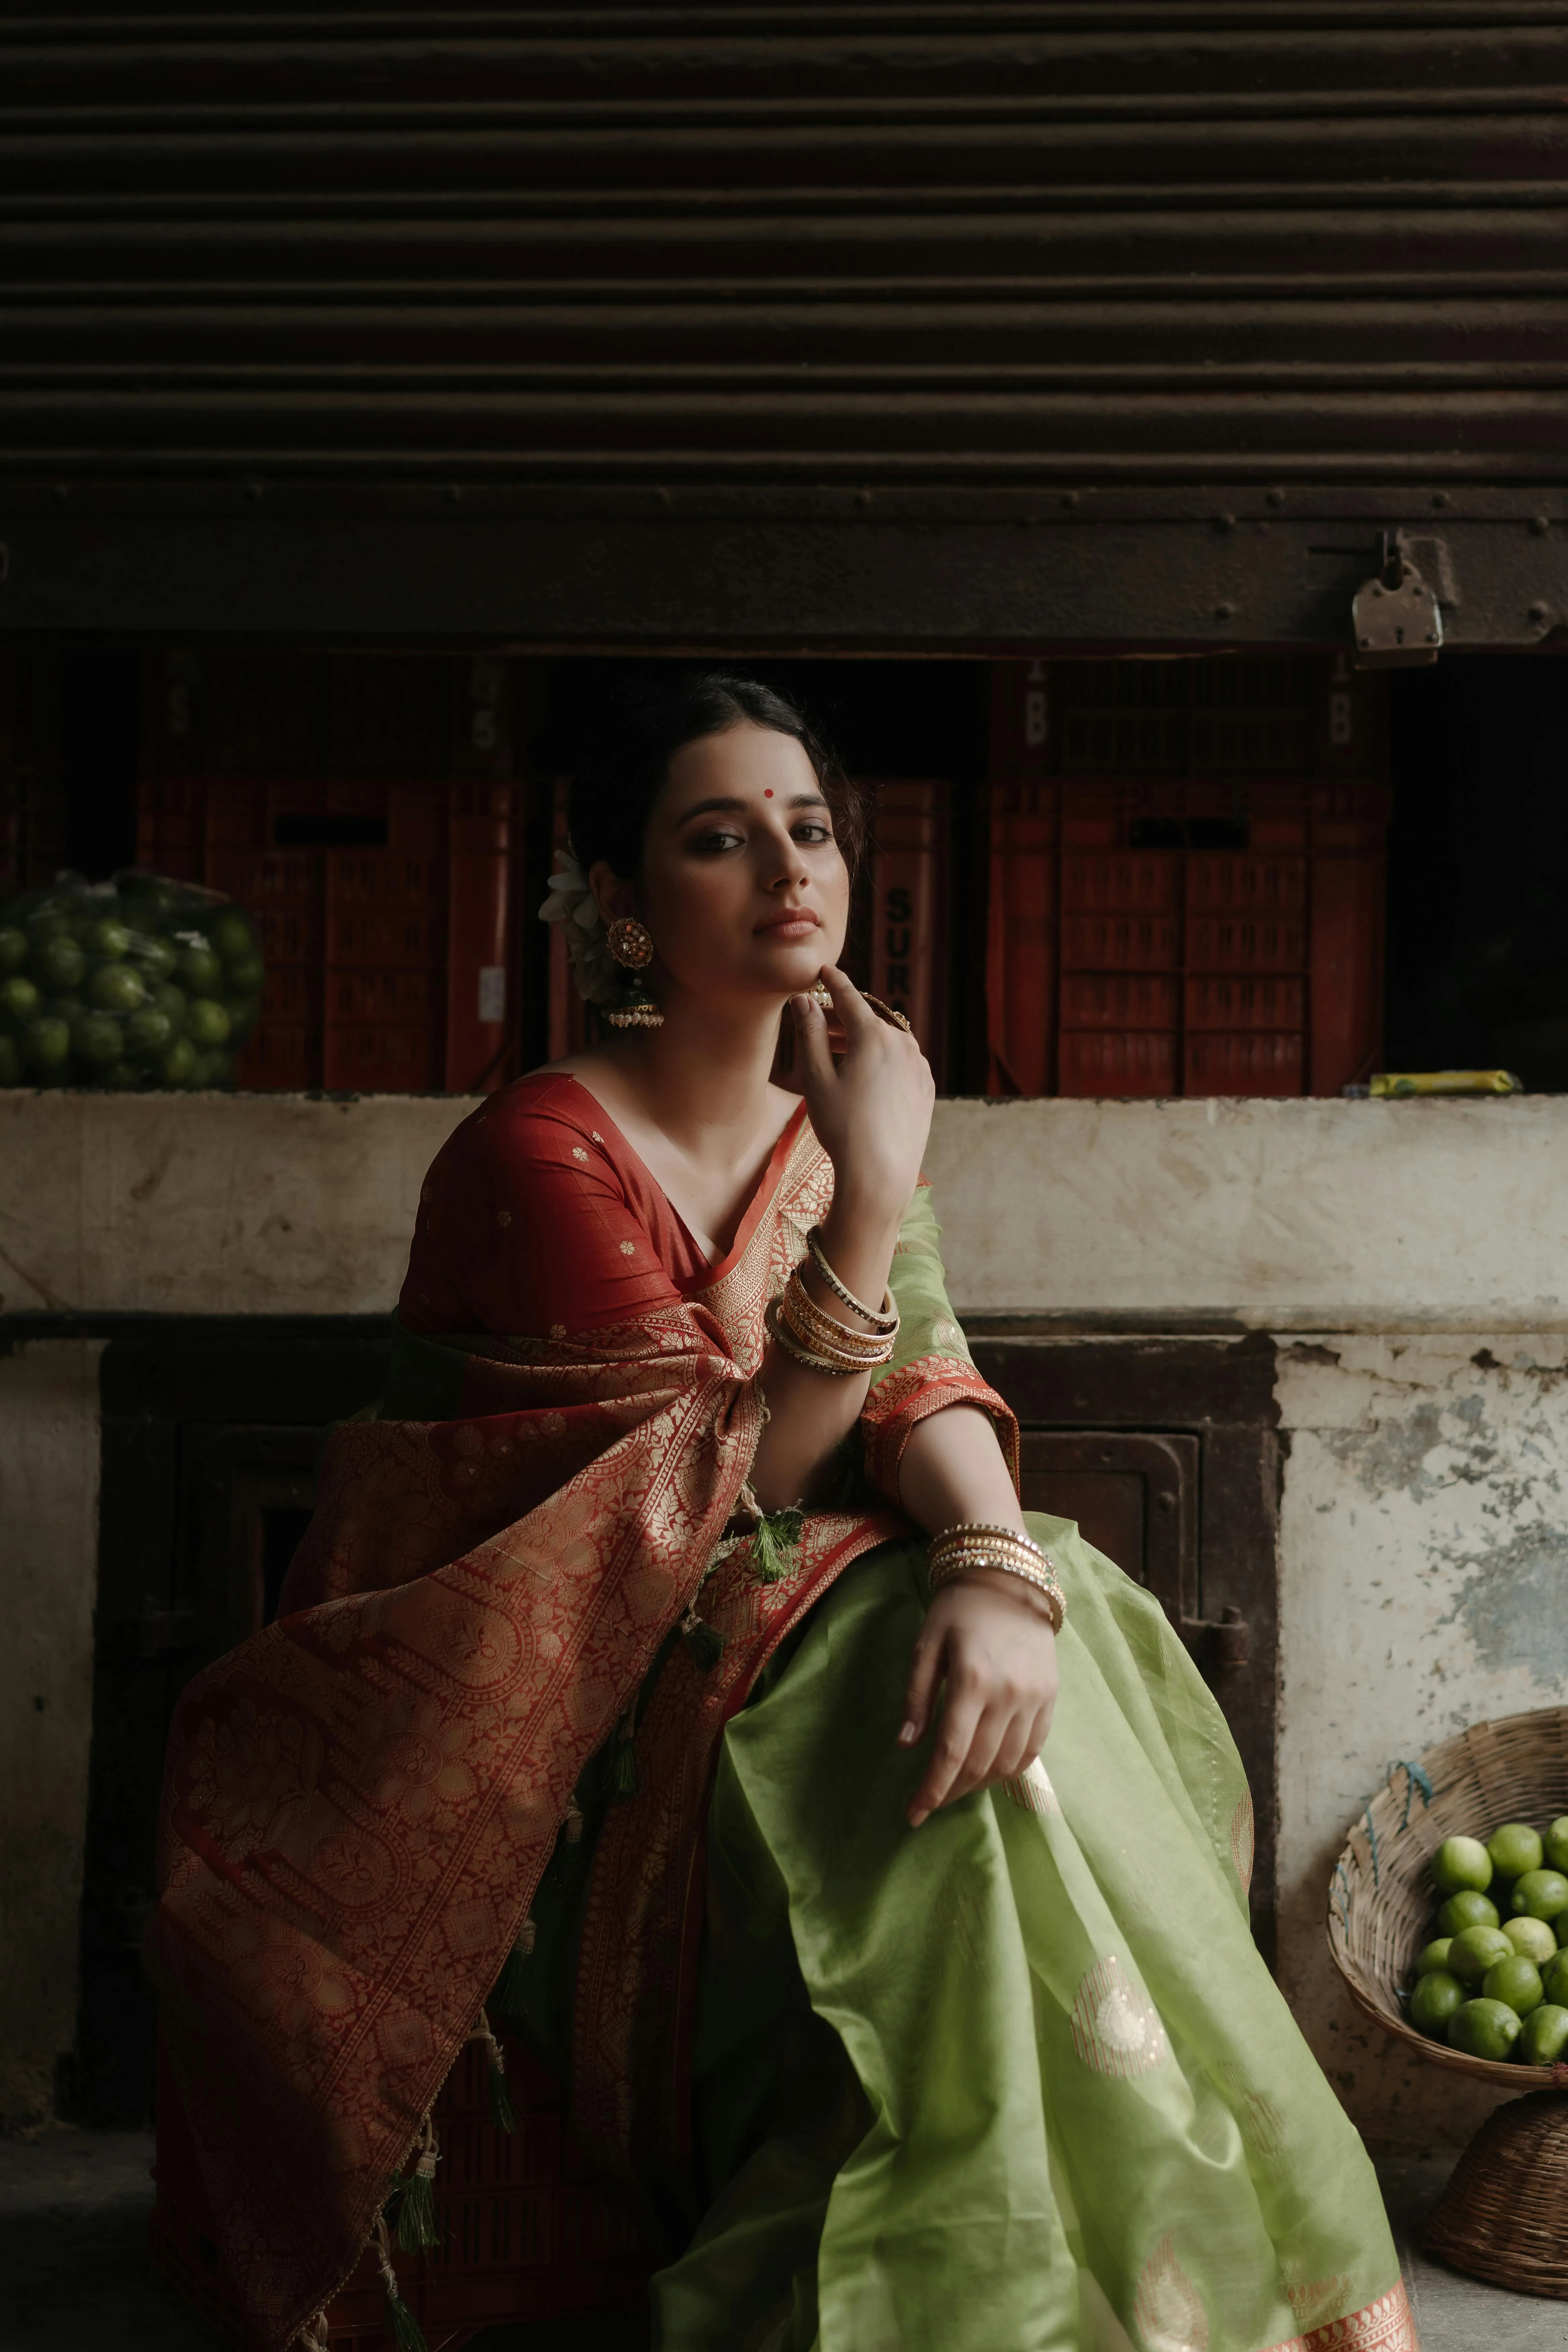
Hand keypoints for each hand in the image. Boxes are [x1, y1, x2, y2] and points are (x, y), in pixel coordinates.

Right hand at [790, 965, 933, 1228]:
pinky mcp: (926, 1088)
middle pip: (868, 1018)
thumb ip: (810, 1033)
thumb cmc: (843, 1126)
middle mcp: (903, 1044)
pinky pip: (902, 1061)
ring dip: (862, 1038)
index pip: (849, 997)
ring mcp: (919, 1066)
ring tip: (838, 1051)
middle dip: (843, 1015)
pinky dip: (881, 1058)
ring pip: (887, 1040)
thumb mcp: (816, 1078)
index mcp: (873, 1036)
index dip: (833, 982)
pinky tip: (864, 1076)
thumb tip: (805, 1001)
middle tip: (819, 1018)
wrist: (880, 1174)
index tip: (823, 970)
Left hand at [898, 1573, 1058, 1828]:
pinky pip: (1032, 1749)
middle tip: (929, 1803)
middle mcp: (1008, 1695)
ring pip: (1007, 1763)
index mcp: (972, 1680)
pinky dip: (1009, 1769)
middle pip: (979, 1764)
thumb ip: (917, 1697)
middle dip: (951, 1791)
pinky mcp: (1050, 1698)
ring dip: (979, 1784)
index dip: (932, 1789)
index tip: (914, 1815)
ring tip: (955, 1787)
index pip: (951, 1752)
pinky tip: (989, 1772)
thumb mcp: (926, 1645)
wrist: (1009, 1580)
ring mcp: (1034, 1698)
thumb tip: (905, 1746)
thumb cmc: (958, 1610)